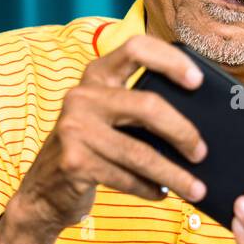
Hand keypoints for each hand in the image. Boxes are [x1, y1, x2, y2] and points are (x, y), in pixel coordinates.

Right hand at [14, 34, 208, 239]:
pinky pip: (126, 177)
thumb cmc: (88, 151)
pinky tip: (160, 194)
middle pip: (147, 105)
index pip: (135, 49)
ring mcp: (74, 129)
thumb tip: (197, 123)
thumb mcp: (106, 119)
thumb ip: (136, 110)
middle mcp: (81, 97)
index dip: (170, 60)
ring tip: (195, 189)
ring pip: (140, 152)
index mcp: (94, 77)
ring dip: (174, 175)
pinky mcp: (74, 161)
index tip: (197, 80)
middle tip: (201, 152)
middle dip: (183, 132)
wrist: (42, 192)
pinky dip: (149, 189)